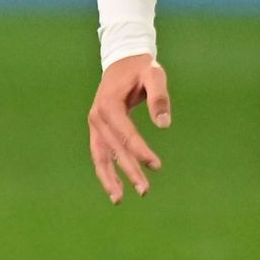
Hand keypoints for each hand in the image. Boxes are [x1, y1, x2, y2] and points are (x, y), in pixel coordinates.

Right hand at [88, 53, 170, 203]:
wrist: (123, 59)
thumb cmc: (142, 68)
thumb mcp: (154, 74)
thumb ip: (159, 97)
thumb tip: (164, 124)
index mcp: (109, 104)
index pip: (126, 135)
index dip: (141, 152)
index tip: (157, 166)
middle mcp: (97, 116)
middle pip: (114, 149)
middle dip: (129, 171)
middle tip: (145, 191)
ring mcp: (94, 123)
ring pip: (100, 156)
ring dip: (110, 178)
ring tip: (120, 199)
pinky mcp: (97, 128)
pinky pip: (99, 153)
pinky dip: (105, 170)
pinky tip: (114, 186)